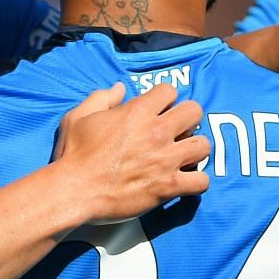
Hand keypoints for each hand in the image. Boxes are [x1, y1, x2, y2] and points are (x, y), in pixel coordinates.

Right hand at [53, 83, 209, 222]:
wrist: (74, 190)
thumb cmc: (74, 154)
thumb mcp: (79, 116)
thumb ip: (102, 98)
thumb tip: (120, 88)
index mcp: (138, 111)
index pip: (170, 91)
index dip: (165, 100)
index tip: (158, 111)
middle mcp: (157, 132)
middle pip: (195, 112)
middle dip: (187, 119)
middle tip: (176, 131)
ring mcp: (166, 159)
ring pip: (204, 145)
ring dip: (195, 150)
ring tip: (183, 156)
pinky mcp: (169, 186)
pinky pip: (201, 181)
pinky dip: (196, 182)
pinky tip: (184, 182)